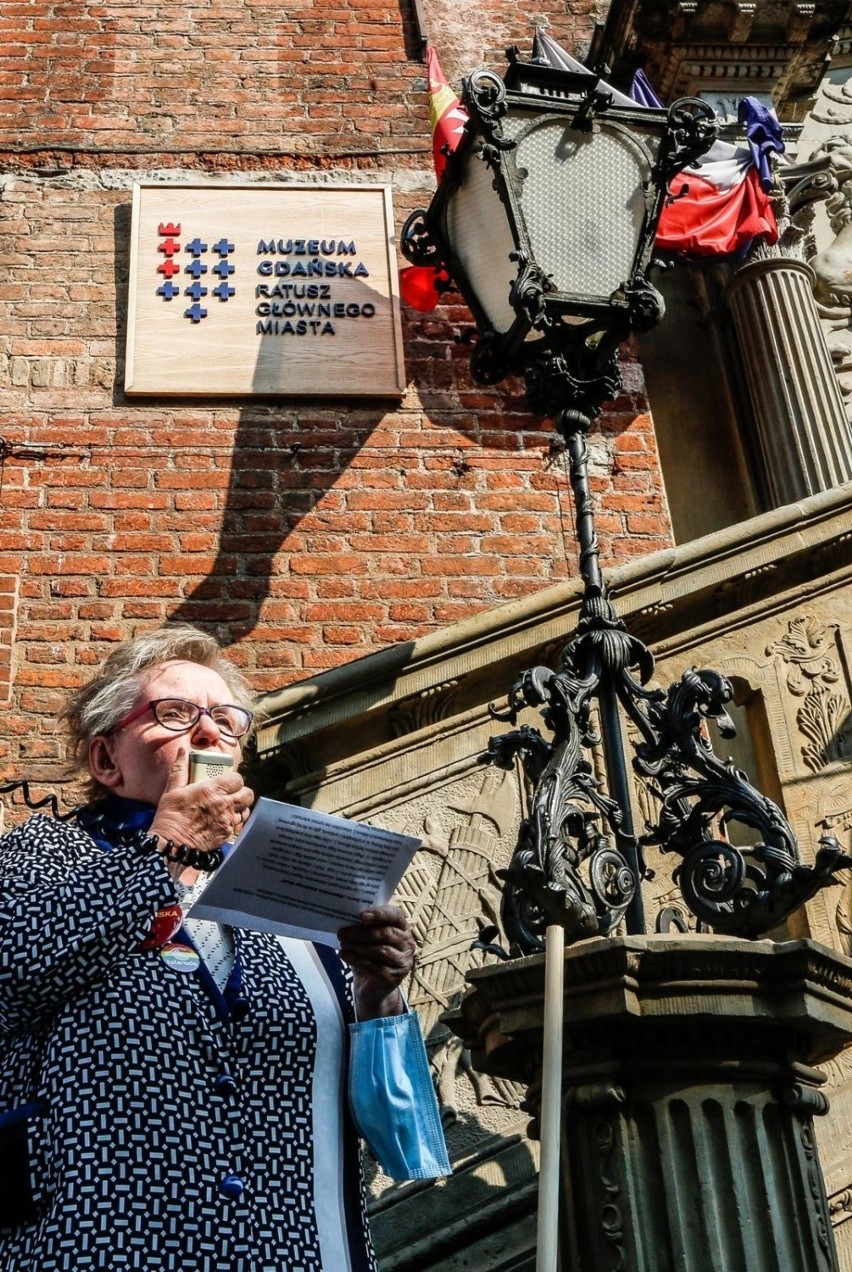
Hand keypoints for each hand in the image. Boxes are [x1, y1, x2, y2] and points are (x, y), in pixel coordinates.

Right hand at [148, 748, 253, 876]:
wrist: (170, 846)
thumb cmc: (170, 817)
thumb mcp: (172, 790)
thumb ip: (180, 769)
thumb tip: (183, 751)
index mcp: (212, 790)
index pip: (237, 779)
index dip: (234, 780)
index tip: (227, 782)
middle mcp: (224, 805)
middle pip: (248, 794)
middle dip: (242, 792)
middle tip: (231, 794)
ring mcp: (227, 821)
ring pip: (245, 811)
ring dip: (239, 808)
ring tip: (228, 808)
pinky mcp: (226, 835)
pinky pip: (238, 825)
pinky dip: (233, 822)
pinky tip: (223, 821)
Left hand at [337, 904, 414, 1019]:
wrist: (371, 987)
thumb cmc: (370, 956)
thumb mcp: (368, 938)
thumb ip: (364, 926)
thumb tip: (346, 916)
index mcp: (403, 928)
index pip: (396, 915)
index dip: (380, 914)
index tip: (362, 916)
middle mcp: (407, 944)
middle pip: (385, 933)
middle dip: (361, 932)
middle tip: (342, 933)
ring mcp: (403, 963)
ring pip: (380, 950)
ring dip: (358, 946)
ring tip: (342, 944)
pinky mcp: (394, 979)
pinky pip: (375, 968)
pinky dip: (357, 960)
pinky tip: (344, 955)